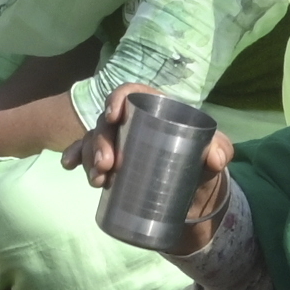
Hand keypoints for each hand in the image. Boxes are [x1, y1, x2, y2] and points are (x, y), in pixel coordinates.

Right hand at [73, 86, 236, 250]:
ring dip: (88, 156)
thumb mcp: (215, 155)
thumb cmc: (202, 163)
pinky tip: (68, 166)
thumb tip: (214, 156)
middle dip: (100, 141)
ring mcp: (118, 143)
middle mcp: (131, 123)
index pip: (132, 94)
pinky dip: (74, 157)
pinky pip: (84, 155)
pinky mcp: (110, 164)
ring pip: (93, 140)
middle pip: (107, 122)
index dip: (117, 99)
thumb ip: (221, 151)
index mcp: (155, 110)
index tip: (114, 116)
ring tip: (97, 180)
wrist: (192, 195)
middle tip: (107, 166)